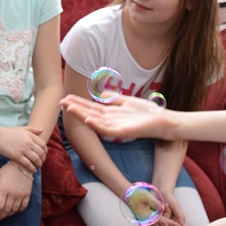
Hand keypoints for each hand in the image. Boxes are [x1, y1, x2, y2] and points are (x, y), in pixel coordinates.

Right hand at [0, 126, 46, 171]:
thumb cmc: (8, 132)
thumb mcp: (21, 128)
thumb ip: (32, 129)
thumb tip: (42, 130)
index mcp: (30, 136)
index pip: (43, 145)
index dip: (45, 151)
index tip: (44, 155)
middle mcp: (28, 142)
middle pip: (41, 153)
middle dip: (43, 159)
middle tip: (41, 162)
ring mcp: (23, 149)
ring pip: (36, 159)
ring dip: (39, 164)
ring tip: (38, 167)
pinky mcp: (17, 156)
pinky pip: (28, 164)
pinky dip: (32, 168)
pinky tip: (32, 170)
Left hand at [0, 163, 32, 220]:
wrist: (23, 164)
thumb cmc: (8, 170)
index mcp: (3, 189)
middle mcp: (13, 193)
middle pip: (6, 210)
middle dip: (0, 216)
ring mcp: (21, 195)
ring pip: (14, 210)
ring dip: (8, 215)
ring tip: (3, 215)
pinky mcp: (27, 194)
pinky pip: (23, 207)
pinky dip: (18, 211)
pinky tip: (13, 211)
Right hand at [61, 94, 176, 140]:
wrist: (165, 122)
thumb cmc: (148, 113)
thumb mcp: (128, 102)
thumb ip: (114, 99)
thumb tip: (101, 93)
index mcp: (110, 114)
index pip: (90, 107)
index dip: (78, 103)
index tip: (66, 97)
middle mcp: (110, 121)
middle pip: (89, 113)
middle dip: (75, 108)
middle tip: (61, 102)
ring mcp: (116, 127)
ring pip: (94, 120)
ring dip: (81, 115)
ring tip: (69, 109)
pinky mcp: (123, 132)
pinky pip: (107, 129)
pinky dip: (97, 124)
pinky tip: (88, 119)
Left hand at [144, 189, 185, 225]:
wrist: (159, 193)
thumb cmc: (169, 198)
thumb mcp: (175, 206)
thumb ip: (180, 216)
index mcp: (174, 223)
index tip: (161, 221)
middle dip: (158, 224)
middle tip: (156, 215)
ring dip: (153, 223)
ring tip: (153, 212)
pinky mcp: (151, 225)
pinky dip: (147, 225)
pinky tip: (147, 217)